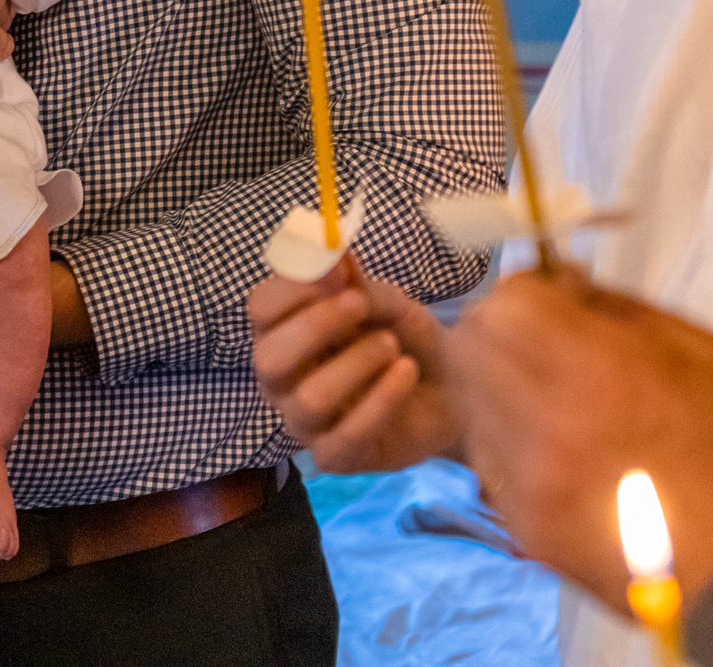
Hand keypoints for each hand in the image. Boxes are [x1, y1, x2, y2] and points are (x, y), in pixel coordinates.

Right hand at [250, 259, 461, 471]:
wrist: (452, 392)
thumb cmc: (403, 339)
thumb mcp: (387, 302)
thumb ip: (357, 283)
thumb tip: (335, 255)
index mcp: (282, 333)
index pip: (260, 310)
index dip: (292, 289)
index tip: (337, 272)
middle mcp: (281, 380)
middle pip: (269, 359)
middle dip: (316, 327)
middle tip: (361, 305)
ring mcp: (304, 422)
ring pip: (311, 398)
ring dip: (357, 364)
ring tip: (393, 347)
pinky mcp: (334, 457)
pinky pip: (346, 436)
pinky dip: (382, 399)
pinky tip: (406, 373)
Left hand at [446, 269, 712, 608]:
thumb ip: (622, 311)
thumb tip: (560, 281)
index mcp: (601, 377)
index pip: (505, 306)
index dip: (527, 294)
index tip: (552, 302)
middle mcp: (549, 432)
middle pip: (471, 349)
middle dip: (502, 334)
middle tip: (545, 344)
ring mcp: (531, 489)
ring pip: (472, 404)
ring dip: (501, 389)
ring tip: (558, 403)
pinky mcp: (528, 531)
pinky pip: (491, 462)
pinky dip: (514, 445)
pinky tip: (564, 453)